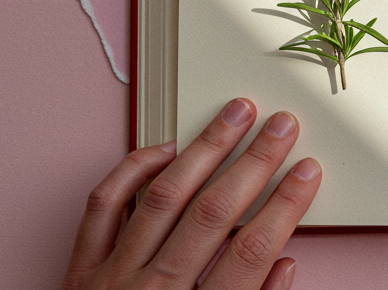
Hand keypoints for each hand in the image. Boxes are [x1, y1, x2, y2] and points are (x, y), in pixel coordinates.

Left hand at [62, 99, 321, 289]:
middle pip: (213, 213)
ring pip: (163, 195)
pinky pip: (104, 206)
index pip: (252, 252)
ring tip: (235, 114)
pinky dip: (133, 171)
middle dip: (254, 162)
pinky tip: (166, 148)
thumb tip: (285, 266)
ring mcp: (111, 278)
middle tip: (283, 125)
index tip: (308, 172)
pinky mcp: (79, 270)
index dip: (285, 205)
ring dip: (206, 149)